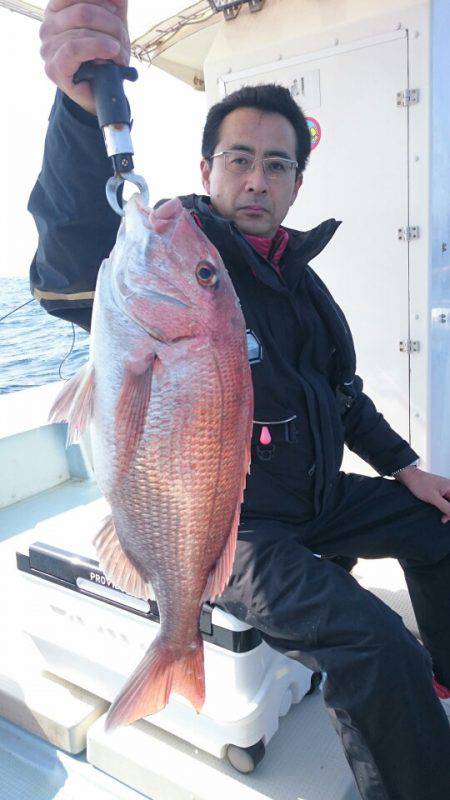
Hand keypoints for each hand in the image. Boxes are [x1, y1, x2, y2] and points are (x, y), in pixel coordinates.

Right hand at [40, 0, 129, 114]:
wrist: (104, 92)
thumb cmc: (106, 55)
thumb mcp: (111, 21)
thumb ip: (113, 3)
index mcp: (57, 9)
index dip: (101, 0)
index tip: (117, 10)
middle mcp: (48, 25)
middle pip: (84, 11)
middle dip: (111, 24)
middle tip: (123, 39)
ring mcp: (48, 47)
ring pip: (82, 30)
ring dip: (111, 41)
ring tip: (120, 54)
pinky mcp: (54, 68)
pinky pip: (73, 49)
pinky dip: (96, 48)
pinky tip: (112, 51)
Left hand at [394, 468, 449, 522]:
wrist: (410, 477)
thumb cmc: (420, 483)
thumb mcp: (433, 498)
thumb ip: (445, 507)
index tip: (446, 518)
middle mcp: (449, 488)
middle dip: (449, 512)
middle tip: (443, 519)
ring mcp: (445, 490)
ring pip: (449, 504)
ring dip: (446, 511)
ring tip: (441, 517)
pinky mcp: (440, 492)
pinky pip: (445, 502)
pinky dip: (442, 508)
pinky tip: (438, 511)